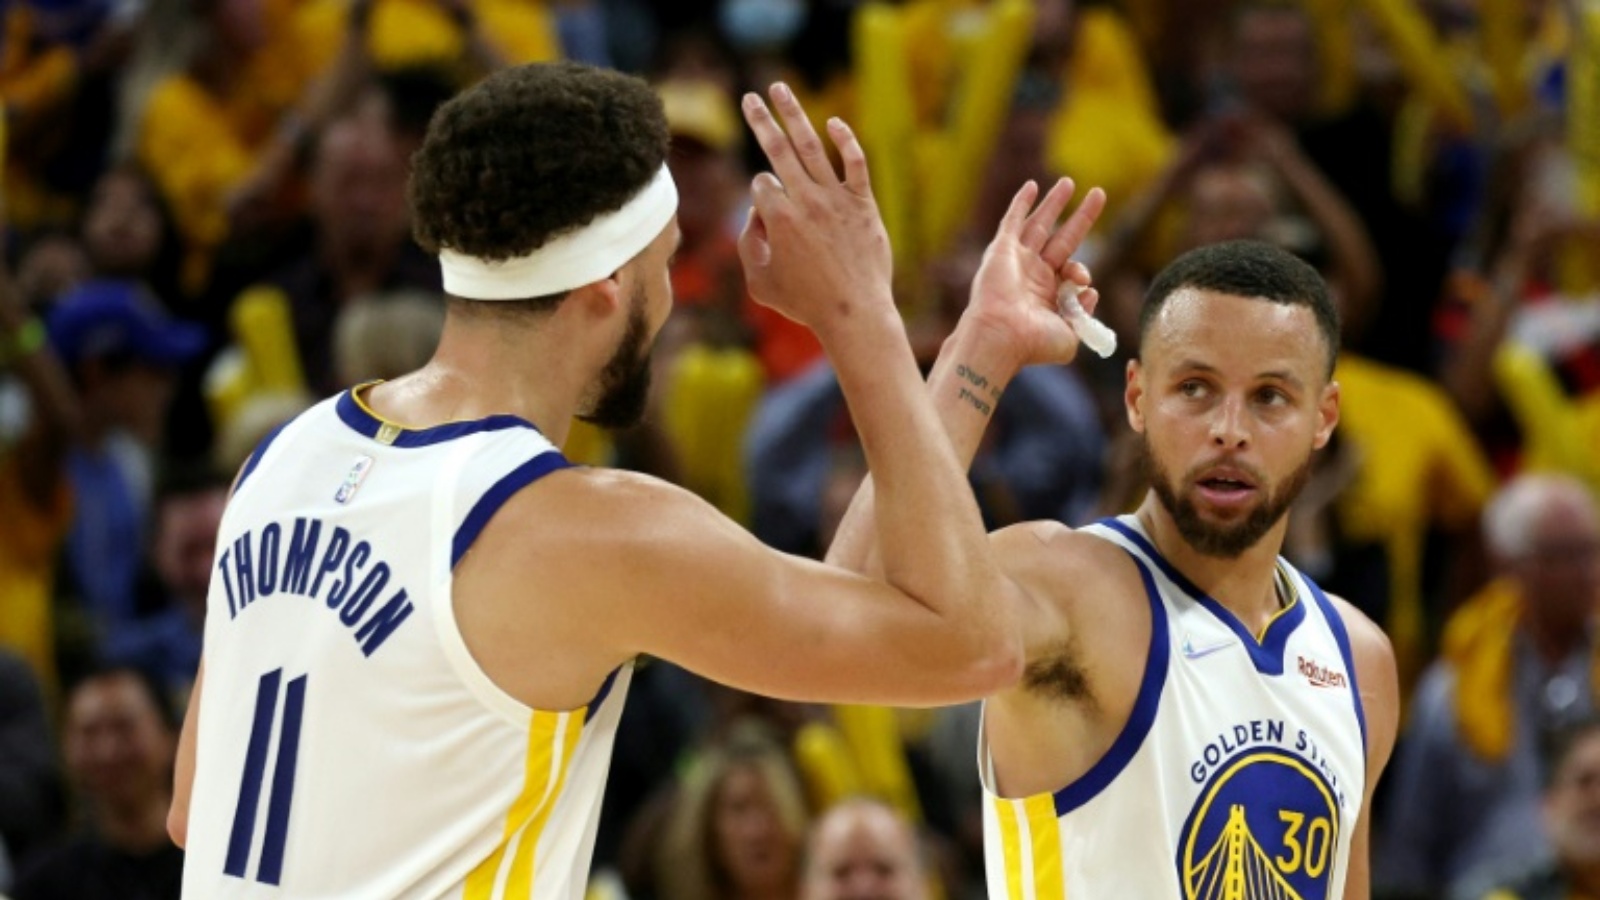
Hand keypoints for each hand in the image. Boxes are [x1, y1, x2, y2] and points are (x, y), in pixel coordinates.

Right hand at [736, 84, 891, 336]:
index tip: (773, 221)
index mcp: (777, 219)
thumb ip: (747, 246)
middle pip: (777, 149)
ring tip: (779, 89)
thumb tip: (755, 214)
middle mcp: (805, 201)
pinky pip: (855, 162)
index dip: (761, 196)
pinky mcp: (863, 203)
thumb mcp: (760, 283)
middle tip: (749, 96)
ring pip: (811, 146)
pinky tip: (834, 122)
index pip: (761, 184)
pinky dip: (845, 140)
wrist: (854, 312)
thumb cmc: (805, 303)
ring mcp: (836, 199)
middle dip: (760, 120)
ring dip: (792, 114)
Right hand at [963, 178, 1104, 369]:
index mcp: (1046, 295)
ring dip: (1053, 203)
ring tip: (1069, 182)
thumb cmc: (1032, 343)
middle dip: (1081, 217)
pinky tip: (1032, 186)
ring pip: (1038, 224)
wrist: (1002, 337)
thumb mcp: (1071, 335)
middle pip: (1062, 238)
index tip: (1082, 283)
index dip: (1082, 272)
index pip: (1072, 271)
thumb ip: (1084, 315)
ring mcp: (1016, 261)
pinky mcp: (1001, 250)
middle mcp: (1031, 275)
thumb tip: (1090, 291)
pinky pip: (1012, 221)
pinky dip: (1021, 203)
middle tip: (1099, 193)